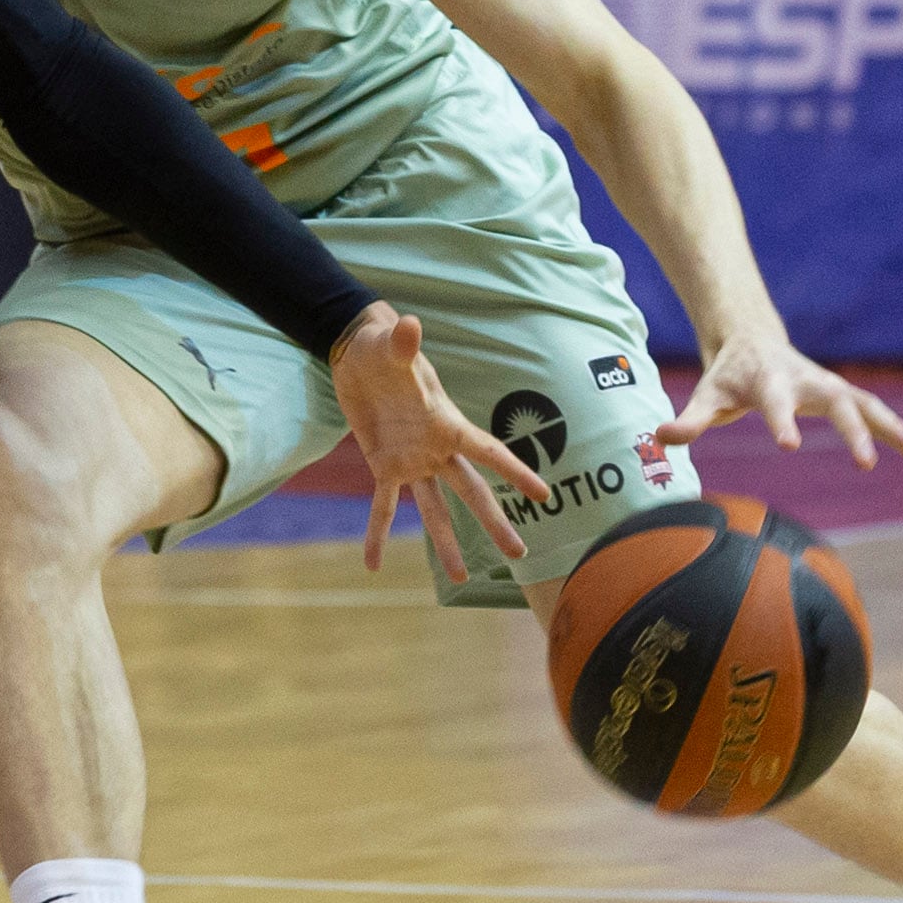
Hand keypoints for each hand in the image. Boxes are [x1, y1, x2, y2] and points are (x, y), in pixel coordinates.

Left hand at [330, 303, 550, 579]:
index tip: (544, 497)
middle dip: (494, 523)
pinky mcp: (384, 464)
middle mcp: (436, 448)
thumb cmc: (383, 346)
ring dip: (447, 542)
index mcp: (448, 423)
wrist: (358, 354)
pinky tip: (373, 564)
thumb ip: (403, 344)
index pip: (489, 453)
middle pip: (472, 492)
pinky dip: (378, 534)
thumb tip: (408, 325)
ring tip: (462, 577)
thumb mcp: (392, 347)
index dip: (516, 473)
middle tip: (518, 555)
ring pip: (435, 509)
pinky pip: (383, 506)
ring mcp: (412, 460)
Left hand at [657, 329, 902, 469]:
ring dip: (895, 429)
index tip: (788, 447)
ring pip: (869, 406)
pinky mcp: (845, 395)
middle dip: (852, 432)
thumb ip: (688, 420)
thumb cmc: (727, 377)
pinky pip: (878, 413)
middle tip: (866, 464)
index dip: (781, 422)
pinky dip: (901, 431)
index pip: (775, 403)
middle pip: (836, 403)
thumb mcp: (706, 395)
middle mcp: (807, 381)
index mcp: (770, 381)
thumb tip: (659, 440)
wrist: (752, 340)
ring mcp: (831, 386)